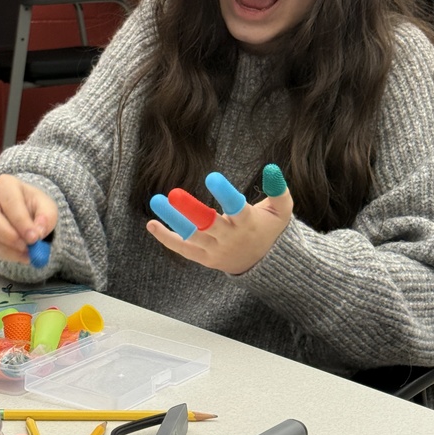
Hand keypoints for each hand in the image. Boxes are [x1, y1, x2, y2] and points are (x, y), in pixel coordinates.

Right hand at [0, 175, 56, 263]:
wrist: (21, 209)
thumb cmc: (32, 205)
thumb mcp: (46, 206)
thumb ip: (46, 217)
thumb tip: (39, 231)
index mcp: (5, 184)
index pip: (10, 202)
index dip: (21, 222)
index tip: (34, 238)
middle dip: (7, 235)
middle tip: (25, 248)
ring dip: (6, 248)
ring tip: (26, 253)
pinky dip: (3, 253)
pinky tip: (18, 255)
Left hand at [146, 166, 293, 274]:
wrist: (265, 265)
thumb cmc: (270, 230)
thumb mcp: (282, 211)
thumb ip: (279, 190)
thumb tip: (272, 169)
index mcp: (248, 223)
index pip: (236, 208)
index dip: (225, 194)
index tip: (212, 177)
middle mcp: (229, 238)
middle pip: (208, 225)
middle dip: (190, 210)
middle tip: (174, 193)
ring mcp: (214, 250)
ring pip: (191, 236)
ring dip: (172, 219)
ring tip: (157, 200)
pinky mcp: (203, 258)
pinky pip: (183, 249)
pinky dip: (166, 238)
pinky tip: (151, 224)